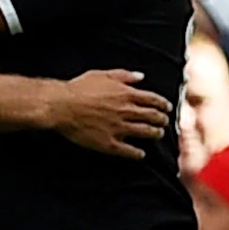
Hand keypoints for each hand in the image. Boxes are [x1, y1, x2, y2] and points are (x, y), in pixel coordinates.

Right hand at [48, 69, 169, 158]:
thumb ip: (124, 75)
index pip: (153, 99)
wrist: (61, 106)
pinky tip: (141, 154)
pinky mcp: (108, 143)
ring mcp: (118, 128)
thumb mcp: (103, 75)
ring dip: (155, 134)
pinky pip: (128, 151)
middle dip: (162, 120)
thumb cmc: (79, 88)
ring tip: (158, 135)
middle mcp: (126, 111)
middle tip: (164, 122)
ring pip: (145, 133)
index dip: (163, 104)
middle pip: (152, 117)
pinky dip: (137, 153)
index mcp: (126, 94)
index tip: (167, 107)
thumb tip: (141, 77)